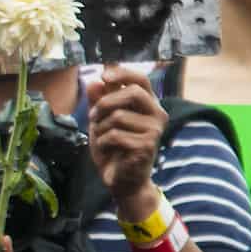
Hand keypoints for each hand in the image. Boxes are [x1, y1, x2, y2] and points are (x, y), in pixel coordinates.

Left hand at [87, 65, 164, 206]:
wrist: (121, 179)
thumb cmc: (113, 147)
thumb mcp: (101, 120)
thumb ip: (99, 100)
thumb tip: (95, 80)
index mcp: (147, 104)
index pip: (141, 79)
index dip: (123, 73)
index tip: (104, 75)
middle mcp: (157, 114)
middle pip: (132, 92)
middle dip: (105, 103)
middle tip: (93, 116)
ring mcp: (154, 130)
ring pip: (118, 116)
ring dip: (101, 128)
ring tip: (104, 138)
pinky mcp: (147, 145)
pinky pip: (115, 135)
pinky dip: (103, 142)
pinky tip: (109, 150)